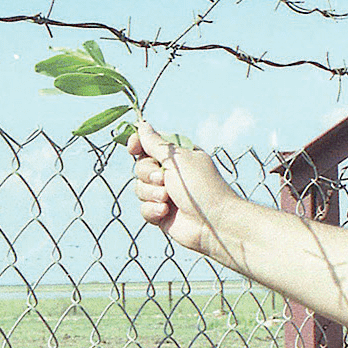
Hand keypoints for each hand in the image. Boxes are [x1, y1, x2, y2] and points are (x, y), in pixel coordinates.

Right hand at [128, 120, 236, 255]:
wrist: (214, 222)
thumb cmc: (202, 187)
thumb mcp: (178, 160)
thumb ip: (156, 144)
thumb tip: (143, 125)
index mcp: (178, 157)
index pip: (149, 145)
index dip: (138, 145)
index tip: (133, 147)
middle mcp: (171, 174)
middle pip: (140, 167)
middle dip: (148, 173)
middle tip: (163, 179)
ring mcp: (165, 194)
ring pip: (139, 188)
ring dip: (152, 193)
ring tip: (169, 199)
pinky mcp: (161, 214)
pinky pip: (143, 208)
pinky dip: (153, 210)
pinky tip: (166, 212)